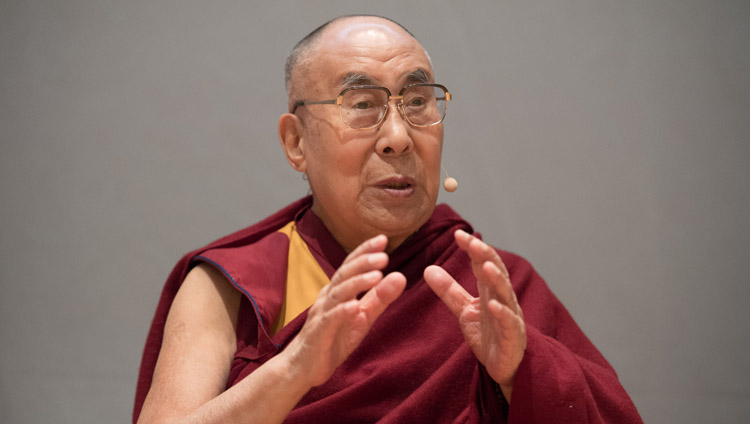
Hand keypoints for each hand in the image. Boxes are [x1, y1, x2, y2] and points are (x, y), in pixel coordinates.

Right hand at [282, 234, 406, 387]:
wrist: (304, 367)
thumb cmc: (333, 339)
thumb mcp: (363, 318)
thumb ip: (380, 298)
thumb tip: (400, 276)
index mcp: (338, 291)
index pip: (351, 265)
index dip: (365, 251)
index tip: (383, 238)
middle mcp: (328, 297)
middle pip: (344, 274)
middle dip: (363, 263)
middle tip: (384, 255)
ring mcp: (321, 314)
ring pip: (338, 293)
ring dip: (356, 283)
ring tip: (376, 276)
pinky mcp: (319, 333)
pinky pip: (330, 320)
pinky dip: (342, 312)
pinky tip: (355, 307)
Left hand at [423, 230, 525, 400]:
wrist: (504, 367)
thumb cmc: (488, 335)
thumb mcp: (465, 310)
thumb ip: (449, 290)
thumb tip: (428, 269)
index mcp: (491, 291)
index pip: (483, 263)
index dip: (473, 249)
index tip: (459, 234)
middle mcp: (503, 299)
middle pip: (496, 272)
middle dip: (485, 255)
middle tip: (472, 241)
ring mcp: (510, 316)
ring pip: (506, 293)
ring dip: (496, 279)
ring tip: (485, 266)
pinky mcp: (513, 336)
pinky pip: (509, 322)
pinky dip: (502, 312)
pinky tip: (493, 305)